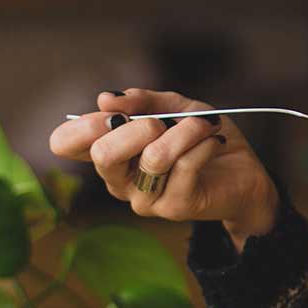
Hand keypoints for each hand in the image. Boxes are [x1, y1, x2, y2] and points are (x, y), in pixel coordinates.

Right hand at [48, 89, 279, 246]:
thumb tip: (106, 99)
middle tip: (162, 121)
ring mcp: (144, 199)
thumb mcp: (173, 107)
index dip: (83, 124)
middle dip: (137, 126)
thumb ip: (142, 100)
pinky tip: (214, 140)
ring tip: (204, 124)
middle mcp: (118, 181)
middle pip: (103, 154)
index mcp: (109, 153)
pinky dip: (203, 142)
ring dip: (185, 131)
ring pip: (153, 157)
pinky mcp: (174, 207)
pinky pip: (185, 165)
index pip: (64, 144)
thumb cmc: (201, 138)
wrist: (243, 172)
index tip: (114, 112)